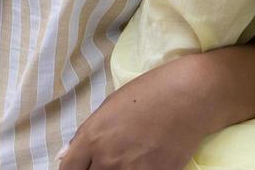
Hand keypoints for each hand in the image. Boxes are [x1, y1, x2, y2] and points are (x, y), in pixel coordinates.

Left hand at [59, 67, 205, 169]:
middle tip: (107, 163)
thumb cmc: (149, 92)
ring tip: (130, 160)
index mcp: (92, 138)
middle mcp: (108, 159)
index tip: (82, 168)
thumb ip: (86, 134)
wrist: (189, 95)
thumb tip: (65, 155)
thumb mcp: (110, 106)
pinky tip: (146, 163)